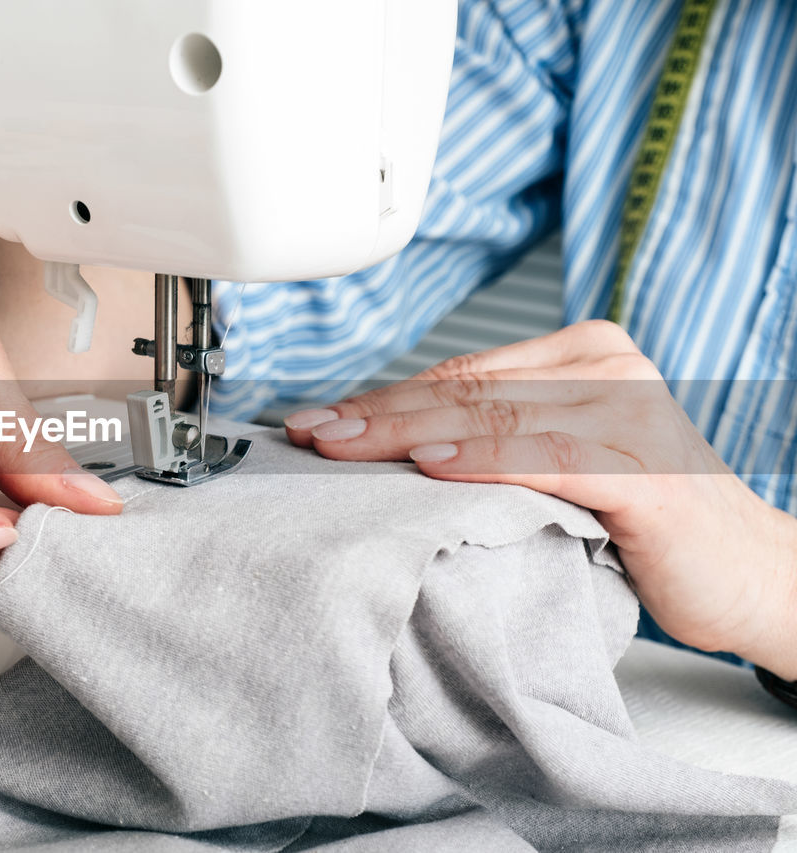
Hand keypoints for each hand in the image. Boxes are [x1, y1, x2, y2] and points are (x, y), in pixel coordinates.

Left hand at [284, 320, 796, 676]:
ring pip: (493, 415)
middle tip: (310, 434)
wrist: (745, 572)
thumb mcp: (558, 460)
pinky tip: (431, 465)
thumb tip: (389, 442)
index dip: (380, 398)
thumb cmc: (639, 518)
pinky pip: (548, 456)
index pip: (457, 374)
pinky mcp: (644, 469)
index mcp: (582, 355)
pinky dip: (484, 459)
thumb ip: (494, 437)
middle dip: (375, 415)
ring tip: (342, 448)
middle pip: (464, 389)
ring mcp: (629, 413)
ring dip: (406, 433)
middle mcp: (607, 368)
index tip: (316, 420)